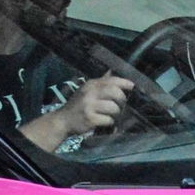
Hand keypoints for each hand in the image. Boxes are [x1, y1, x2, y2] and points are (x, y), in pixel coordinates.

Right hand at [19, 74, 133, 152]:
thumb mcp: (87, 90)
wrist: (63, 121)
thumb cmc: (78, 105)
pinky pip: (109, 120)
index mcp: (91, 84)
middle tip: (121, 105)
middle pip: (115, 93)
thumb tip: (112, 71)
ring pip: (114, 108)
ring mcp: (89, 106)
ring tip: (112, 116)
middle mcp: (90, 93)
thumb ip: (100, 82)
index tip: (132, 86)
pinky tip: (105, 123)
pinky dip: (110, 123)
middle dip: (122, 100)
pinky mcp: (90, 119)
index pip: (111, 80)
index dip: (124, 83)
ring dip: (116, 113)